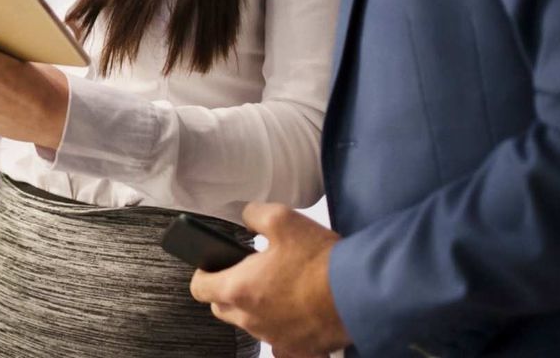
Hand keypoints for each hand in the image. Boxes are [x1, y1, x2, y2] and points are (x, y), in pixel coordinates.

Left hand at [189, 202, 348, 357]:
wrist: (360, 293)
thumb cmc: (320, 260)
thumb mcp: (282, 219)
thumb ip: (254, 215)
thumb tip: (247, 218)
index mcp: (239, 288)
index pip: (200, 288)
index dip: (204, 274)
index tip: (213, 265)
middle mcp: (251, 319)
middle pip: (222, 308)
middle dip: (227, 291)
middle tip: (248, 273)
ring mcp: (274, 337)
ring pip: (251, 324)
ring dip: (256, 309)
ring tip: (279, 289)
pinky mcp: (298, 349)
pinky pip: (280, 343)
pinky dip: (283, 330)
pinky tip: (296, 314)